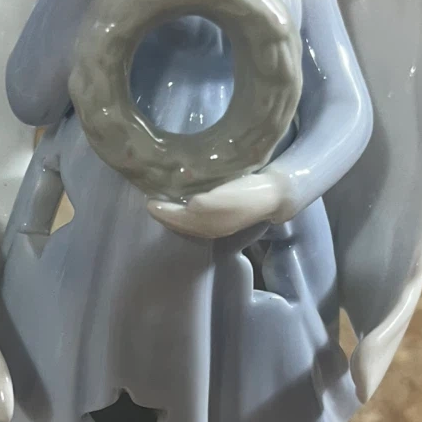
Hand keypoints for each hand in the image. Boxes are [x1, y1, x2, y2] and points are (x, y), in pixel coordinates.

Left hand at [147, 169, 289, 239]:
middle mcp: (210, 229)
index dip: (163, 212)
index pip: (178, 219)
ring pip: (188, 224)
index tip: (149, 201)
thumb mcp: (225, 196)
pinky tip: (184, 207)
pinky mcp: (223, 221)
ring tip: (163, 205)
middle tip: (151, 202)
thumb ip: (206, 203)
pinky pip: (196, 222)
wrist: (271, 195)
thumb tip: (190, 205)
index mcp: (208, 223)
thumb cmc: (247, 192)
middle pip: (181, 225)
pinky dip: (184, 216)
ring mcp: (217, 227)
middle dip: (165, 215)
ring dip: (174, 216)